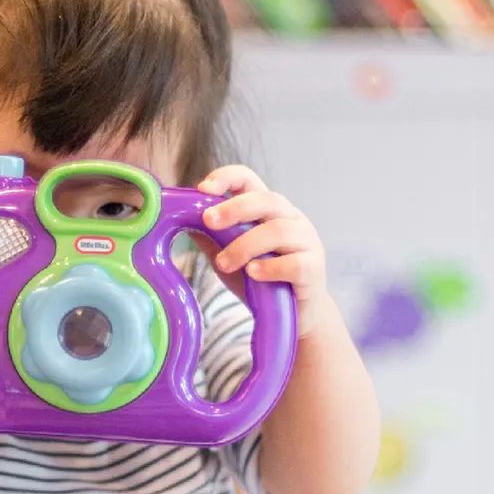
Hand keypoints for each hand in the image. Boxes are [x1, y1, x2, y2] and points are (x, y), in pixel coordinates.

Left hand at [197, 165, 333, 337]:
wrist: (293, 316)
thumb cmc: (259, 281)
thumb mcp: (227, 256)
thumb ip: (210, 237)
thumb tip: (178, 219)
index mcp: (268, 210)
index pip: (249, 180)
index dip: (227, 177)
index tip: (203, 189)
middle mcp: (291, 219)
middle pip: (267, 199)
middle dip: (234, 208)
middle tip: (208, 221)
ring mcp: (307, 242)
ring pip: (278, 231)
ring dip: (245, 246)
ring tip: (224, 264)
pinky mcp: (314, 269)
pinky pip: (294, 263)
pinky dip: (270, 268)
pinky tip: (253, 274)